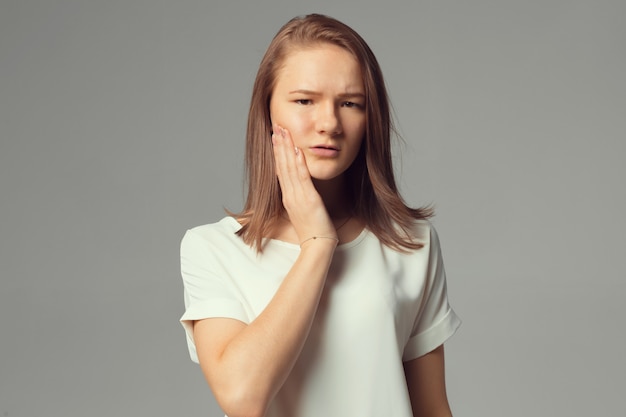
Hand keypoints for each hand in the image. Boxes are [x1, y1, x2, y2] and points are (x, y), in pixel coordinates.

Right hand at [272, 126, 335, 244]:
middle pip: (281, 166)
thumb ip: (300, 200)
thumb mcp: (303, 213)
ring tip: (283, 132)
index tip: (275, 138)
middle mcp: (290, 195)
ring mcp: (298, 197)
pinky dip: (299, 163)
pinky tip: (297, 150)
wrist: (317, 246)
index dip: (277, 153)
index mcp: (288, 198)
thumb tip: (299, 192)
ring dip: (285, 148)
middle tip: (276, 127)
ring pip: (289, 168)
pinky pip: (302, 178)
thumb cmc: (313, 232)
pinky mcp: (309, 200)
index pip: (280, 171)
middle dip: (279, 145)